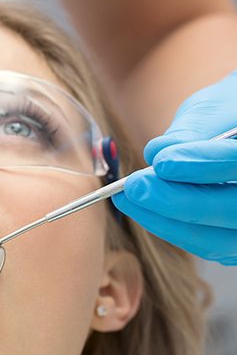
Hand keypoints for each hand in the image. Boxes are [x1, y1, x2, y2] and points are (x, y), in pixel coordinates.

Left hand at [112, 70, 236, 264]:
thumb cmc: (230, 115)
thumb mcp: (216, 109)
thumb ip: (191, 132)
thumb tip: (157, 154)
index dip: (204, 164)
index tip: (162, 162)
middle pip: (233, 210)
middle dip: (177, 200)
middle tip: (135, 185)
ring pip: (216, 239)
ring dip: (165, 219)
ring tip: (128, 196)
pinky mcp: (236, 245)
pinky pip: (206, 245)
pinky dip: (169, 227)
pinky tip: (141, 208)